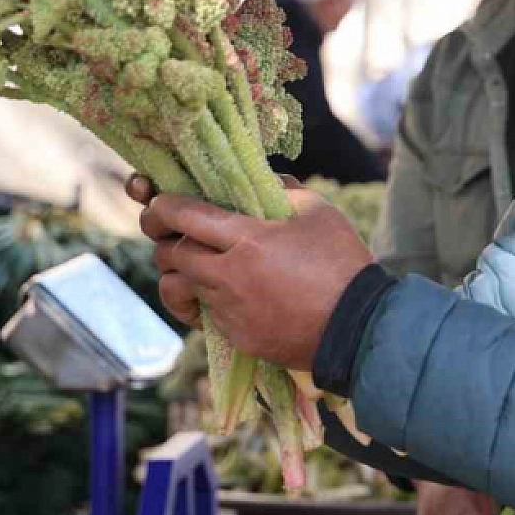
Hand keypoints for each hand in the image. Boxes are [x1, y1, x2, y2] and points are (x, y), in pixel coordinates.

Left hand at [127, 173, 372, 370]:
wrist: (356, 327)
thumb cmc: (340, 262)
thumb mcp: (318, 211)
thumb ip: (284, 189)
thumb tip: (263, 179)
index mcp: (247, 238)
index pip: (183, 216)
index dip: (162, 206)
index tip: (159, 201)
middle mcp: (228, 274)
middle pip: (170, 254)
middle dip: (164, 240)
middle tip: (175, 233)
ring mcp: (229, 309)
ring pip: (177, 287)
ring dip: (179, 274)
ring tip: (194, 267)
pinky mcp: (234, 336)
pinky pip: (203, 314)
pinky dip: (204, 301)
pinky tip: (224, 294)